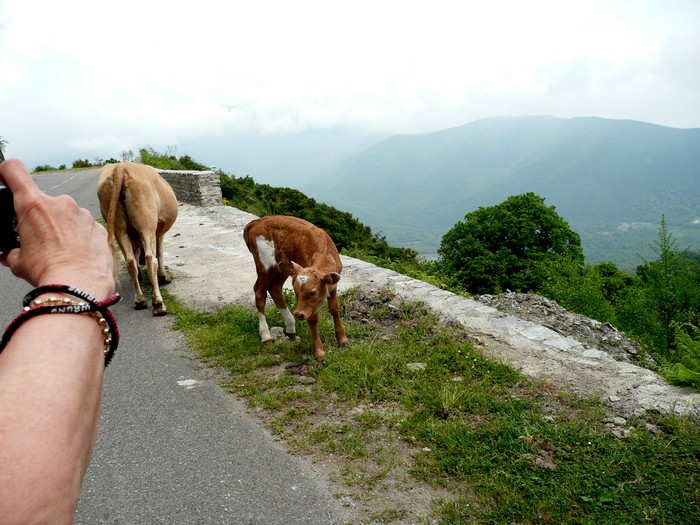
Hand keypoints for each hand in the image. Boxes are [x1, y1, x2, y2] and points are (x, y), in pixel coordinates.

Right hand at [0, 159, 114, 298]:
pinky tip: (78, 256)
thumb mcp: (19, 262)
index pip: (14, 171)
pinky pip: (86, 229)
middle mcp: (61, 203)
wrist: (80, 286)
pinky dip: (81, 239)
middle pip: (45, 204)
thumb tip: (10, 255)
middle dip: (42, 220)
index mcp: (34, 206)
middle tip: (41, 242)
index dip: (7, 172)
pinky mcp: (100, 228)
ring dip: (63, 229)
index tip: (5, 176)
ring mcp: (83, 214)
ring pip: (68, 217)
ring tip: (61, 252)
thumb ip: (13, 251)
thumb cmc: (49, 272)